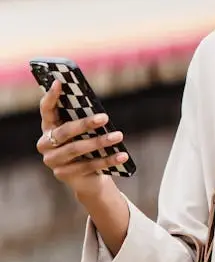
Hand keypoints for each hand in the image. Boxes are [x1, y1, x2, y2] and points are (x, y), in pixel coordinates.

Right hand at [37, 78, 128, 197]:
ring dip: (100, 142)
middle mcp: (45, 144)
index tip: (59, 82)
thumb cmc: (87, 147)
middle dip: (85, 124)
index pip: (46, 109)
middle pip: (64, 132)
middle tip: (105, 117)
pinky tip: (122, 155)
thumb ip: (84, 119)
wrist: (87, 179)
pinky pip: (88, 166)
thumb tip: (99, 110)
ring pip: (77, 149)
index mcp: (48, 127)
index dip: (51, 96)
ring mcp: (52, 161)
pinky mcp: (63, 175)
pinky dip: (107, 160)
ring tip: (119, 136)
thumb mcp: (85, 132)